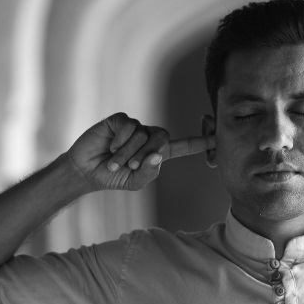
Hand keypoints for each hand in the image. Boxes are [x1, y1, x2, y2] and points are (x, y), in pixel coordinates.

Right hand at [67, 112, 214, 190]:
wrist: (85, 171)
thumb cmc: (112, 178)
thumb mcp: (134, 182)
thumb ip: (149, 172)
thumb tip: (158, 155)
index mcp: (158, 153)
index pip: (184, 146)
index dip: (200, 142)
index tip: (217, 137)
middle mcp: (149, 137)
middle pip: (162, 137)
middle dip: (146, 154)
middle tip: (130, 167)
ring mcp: (134, 128)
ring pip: (142, 133)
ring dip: (128, 152)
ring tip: (114, 162)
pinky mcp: (119, 121)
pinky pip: (128, 125)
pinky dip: (120, 140)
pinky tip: (109, 147)